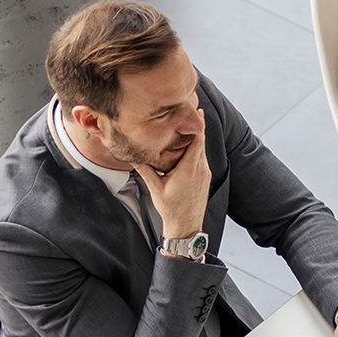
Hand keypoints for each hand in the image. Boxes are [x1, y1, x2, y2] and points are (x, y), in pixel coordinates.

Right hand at [136, 111, 210, 241]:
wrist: (186, 225)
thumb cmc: (171, 208)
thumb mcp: (155, 188)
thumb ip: (145, 169)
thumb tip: (132, 156)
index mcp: (189, 168)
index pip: (197, 140)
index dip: (197, 124)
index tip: (195, 111)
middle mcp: (200, 169)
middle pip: (201, 142)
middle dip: (195, 128)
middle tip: (188, 113)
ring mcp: (205, 173)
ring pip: (201, 150)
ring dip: (195, 140)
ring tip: (185, 128)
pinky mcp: (205, 178)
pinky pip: (201, 159)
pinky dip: (195, 150)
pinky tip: (186, 148)